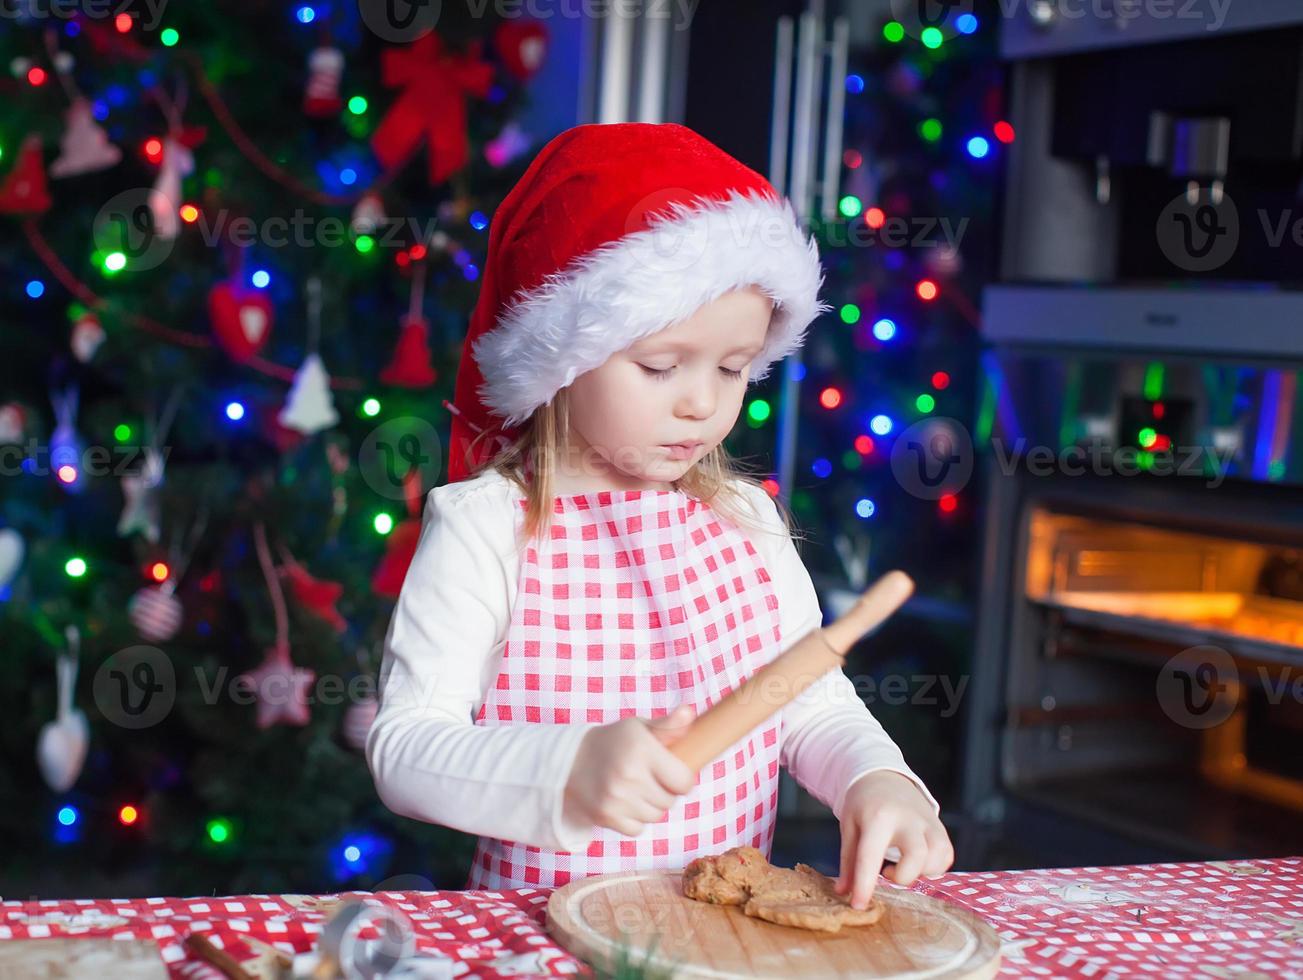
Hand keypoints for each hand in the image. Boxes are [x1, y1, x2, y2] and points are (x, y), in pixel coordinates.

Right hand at [562, 704, 697, 837]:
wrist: (570, 760)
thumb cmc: (613, 741)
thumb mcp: (638, 727)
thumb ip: (668, 725)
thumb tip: (689, 713)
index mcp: (642, 749)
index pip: (684, 782)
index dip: (682, 779)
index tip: (672, 773)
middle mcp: (629, 774)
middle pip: (670, 801)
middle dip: (665, 792)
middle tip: (650, 779)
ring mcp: (616, 798)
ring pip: (655, 816)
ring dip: (650, 807)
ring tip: (636, 790)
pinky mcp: (605, 816)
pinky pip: (637, 829)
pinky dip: (635, 820)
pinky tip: (625, 803)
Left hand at [834, 770, 953, 909]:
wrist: (884, 776)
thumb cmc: (864, 803)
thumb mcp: (849, 826)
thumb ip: (848, 861)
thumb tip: (844, 892)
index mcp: (878, 816)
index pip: (870, 856)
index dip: (864, 885)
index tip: (858, 905)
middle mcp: (907, 818)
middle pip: (917, 857)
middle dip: (902, 877)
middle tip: (887, 872)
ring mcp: (928, 822)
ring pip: (936, 858)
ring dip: (919, 872)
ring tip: (902, 864)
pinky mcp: (940, 828)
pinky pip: (946, 856)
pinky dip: (934, 867)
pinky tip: (916, 862)